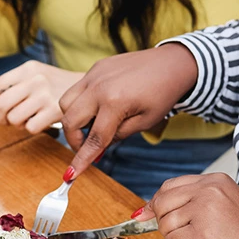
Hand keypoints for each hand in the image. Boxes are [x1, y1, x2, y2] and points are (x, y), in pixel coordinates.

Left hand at [0, 61, 81, 133]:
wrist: (88, 89)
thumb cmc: (57, 85)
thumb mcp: (36, 77)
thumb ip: (14, 86)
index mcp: (28, 69)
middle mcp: (35, 80)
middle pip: (2, 104)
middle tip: (5, 120)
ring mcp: (45, 95)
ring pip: (14, 118)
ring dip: (17, 124)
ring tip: (27, 119)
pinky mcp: (55, 111)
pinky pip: (30, 128)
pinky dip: (31, 129)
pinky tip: (40, 122)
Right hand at [59, 44, 198, 174]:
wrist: (172, 63)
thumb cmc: (164, 93)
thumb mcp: (145, 121)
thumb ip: (118, 136)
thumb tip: (98, 148)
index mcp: (115, 102)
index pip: (93, 139)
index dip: (82, 159)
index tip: (71, 175)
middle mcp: (99, 87)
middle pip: (70, 120)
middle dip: (74, 140)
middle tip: (87, 148)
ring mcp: (94, 74)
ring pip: (66, 102)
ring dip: (73, 119)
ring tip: (92, 126)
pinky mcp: (95, 67)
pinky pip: (78, 89)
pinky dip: (82, 103)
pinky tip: (100, 108)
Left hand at [133, 174, 238, 238]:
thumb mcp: (225, 209)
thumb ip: (191, 203)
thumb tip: (146, 210)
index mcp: (217, 181)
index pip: (171, 185)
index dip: (157, 203)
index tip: (146, 214)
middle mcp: (210, 190)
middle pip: (163, 202)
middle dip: (168, 224)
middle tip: (187, 236)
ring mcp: (206, 210)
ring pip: (166, 224)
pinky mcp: (202, 233)